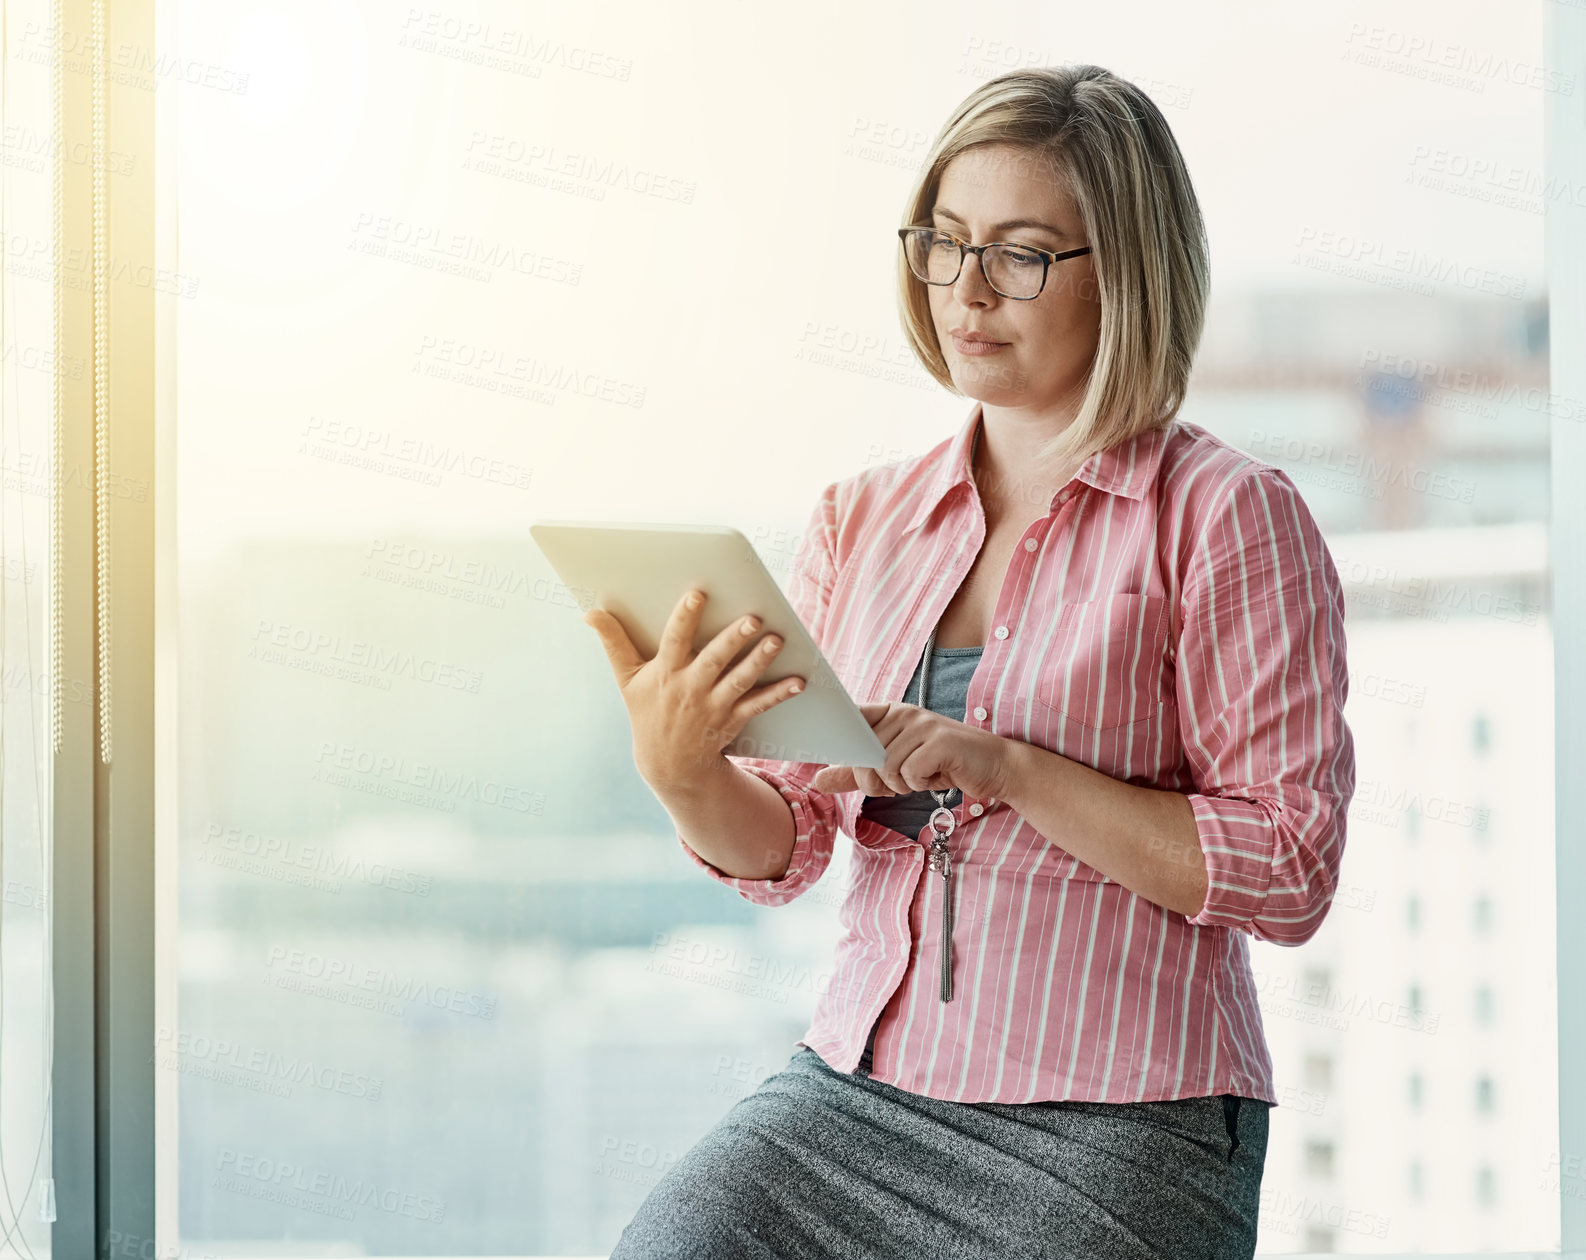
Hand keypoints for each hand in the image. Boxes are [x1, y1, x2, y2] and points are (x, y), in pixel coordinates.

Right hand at [582, 589, 806, 788]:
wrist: (669, 764)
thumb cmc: (648, 711)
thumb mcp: (626, 679)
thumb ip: (613, 642)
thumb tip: (590, 612)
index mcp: (665, 673)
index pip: (674, 641)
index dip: (684, 618)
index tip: (697, 594)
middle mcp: (690, 688)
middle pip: (714, 660)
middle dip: (733, 639)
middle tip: (753, 618)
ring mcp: (713, 705)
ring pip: (740, 680)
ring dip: (759, 661)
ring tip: (777, 640)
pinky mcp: (733, 719)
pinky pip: (759, 705)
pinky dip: (779, 694)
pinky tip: (799, 680)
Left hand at [809, 702, 1012, 800]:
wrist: (995, 768)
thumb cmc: (943, 765)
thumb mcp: (895, 769)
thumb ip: (857, 773)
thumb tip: (817, 780)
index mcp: (890, 713)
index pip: (850, 722)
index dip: (842, 744)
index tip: (836, 758)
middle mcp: (904, 713)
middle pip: (864, 755)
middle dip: (878, 782)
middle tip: (901, 782)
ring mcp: (923, 724)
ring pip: (885, 767)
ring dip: (902, 785)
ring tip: (922, 777)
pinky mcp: (940, 741)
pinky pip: (909, 773)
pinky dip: (920, 783)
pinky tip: (937, 776)